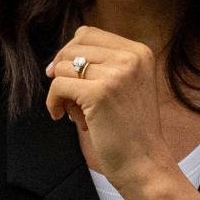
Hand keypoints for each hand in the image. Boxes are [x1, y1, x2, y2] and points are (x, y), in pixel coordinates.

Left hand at [44, 25, 171, 190]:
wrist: (145, 165)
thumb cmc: (129, 130)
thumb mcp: (126, 85)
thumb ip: (101, 64)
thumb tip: (56, 59)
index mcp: (139, 52)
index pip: (88, 33)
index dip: (70, 53)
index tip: (66, 75)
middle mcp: (131, 58)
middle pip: (73, 47)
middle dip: (63, 71)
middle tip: (72, 99)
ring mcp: (117, 74)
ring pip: (63, 67)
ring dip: (62, 91)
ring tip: (78, 113)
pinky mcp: (100, 93)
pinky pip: (58, 86)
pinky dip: (53, 102)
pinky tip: (62, 116)